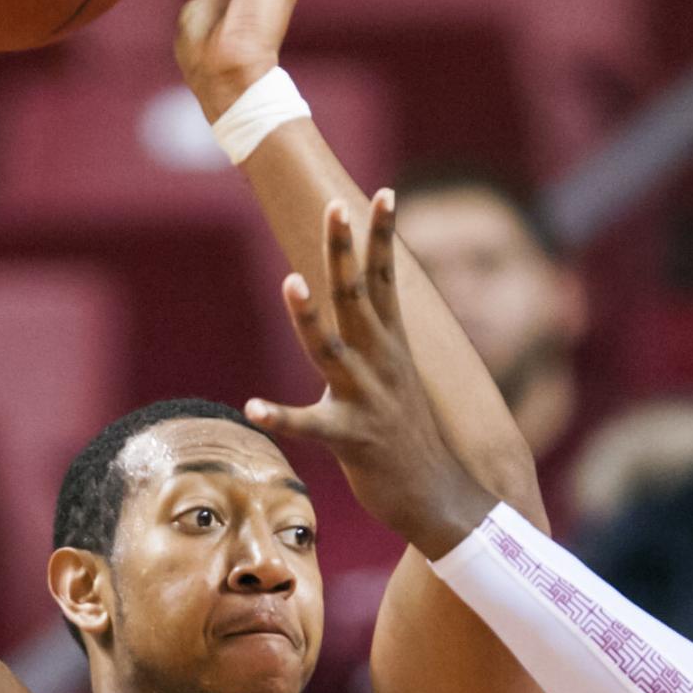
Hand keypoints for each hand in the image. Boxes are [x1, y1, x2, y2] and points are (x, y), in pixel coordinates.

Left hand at [250, 192, 496, 557]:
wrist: (440, 499)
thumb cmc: (407, 436)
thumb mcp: (396, 377)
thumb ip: (377, 340)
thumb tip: (366, 303)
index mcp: (392, 346)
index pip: (389, 280)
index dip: (385, 237)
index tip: (385, 193)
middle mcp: (382, 363)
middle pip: (359, 296)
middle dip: (345, 251)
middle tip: (335, 206)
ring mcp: (368, 400)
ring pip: (333, 349)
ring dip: (309, 317)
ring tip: (291, 281)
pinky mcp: (352, 440)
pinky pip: (311, 426)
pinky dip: (281, 416)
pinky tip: (252, 406)